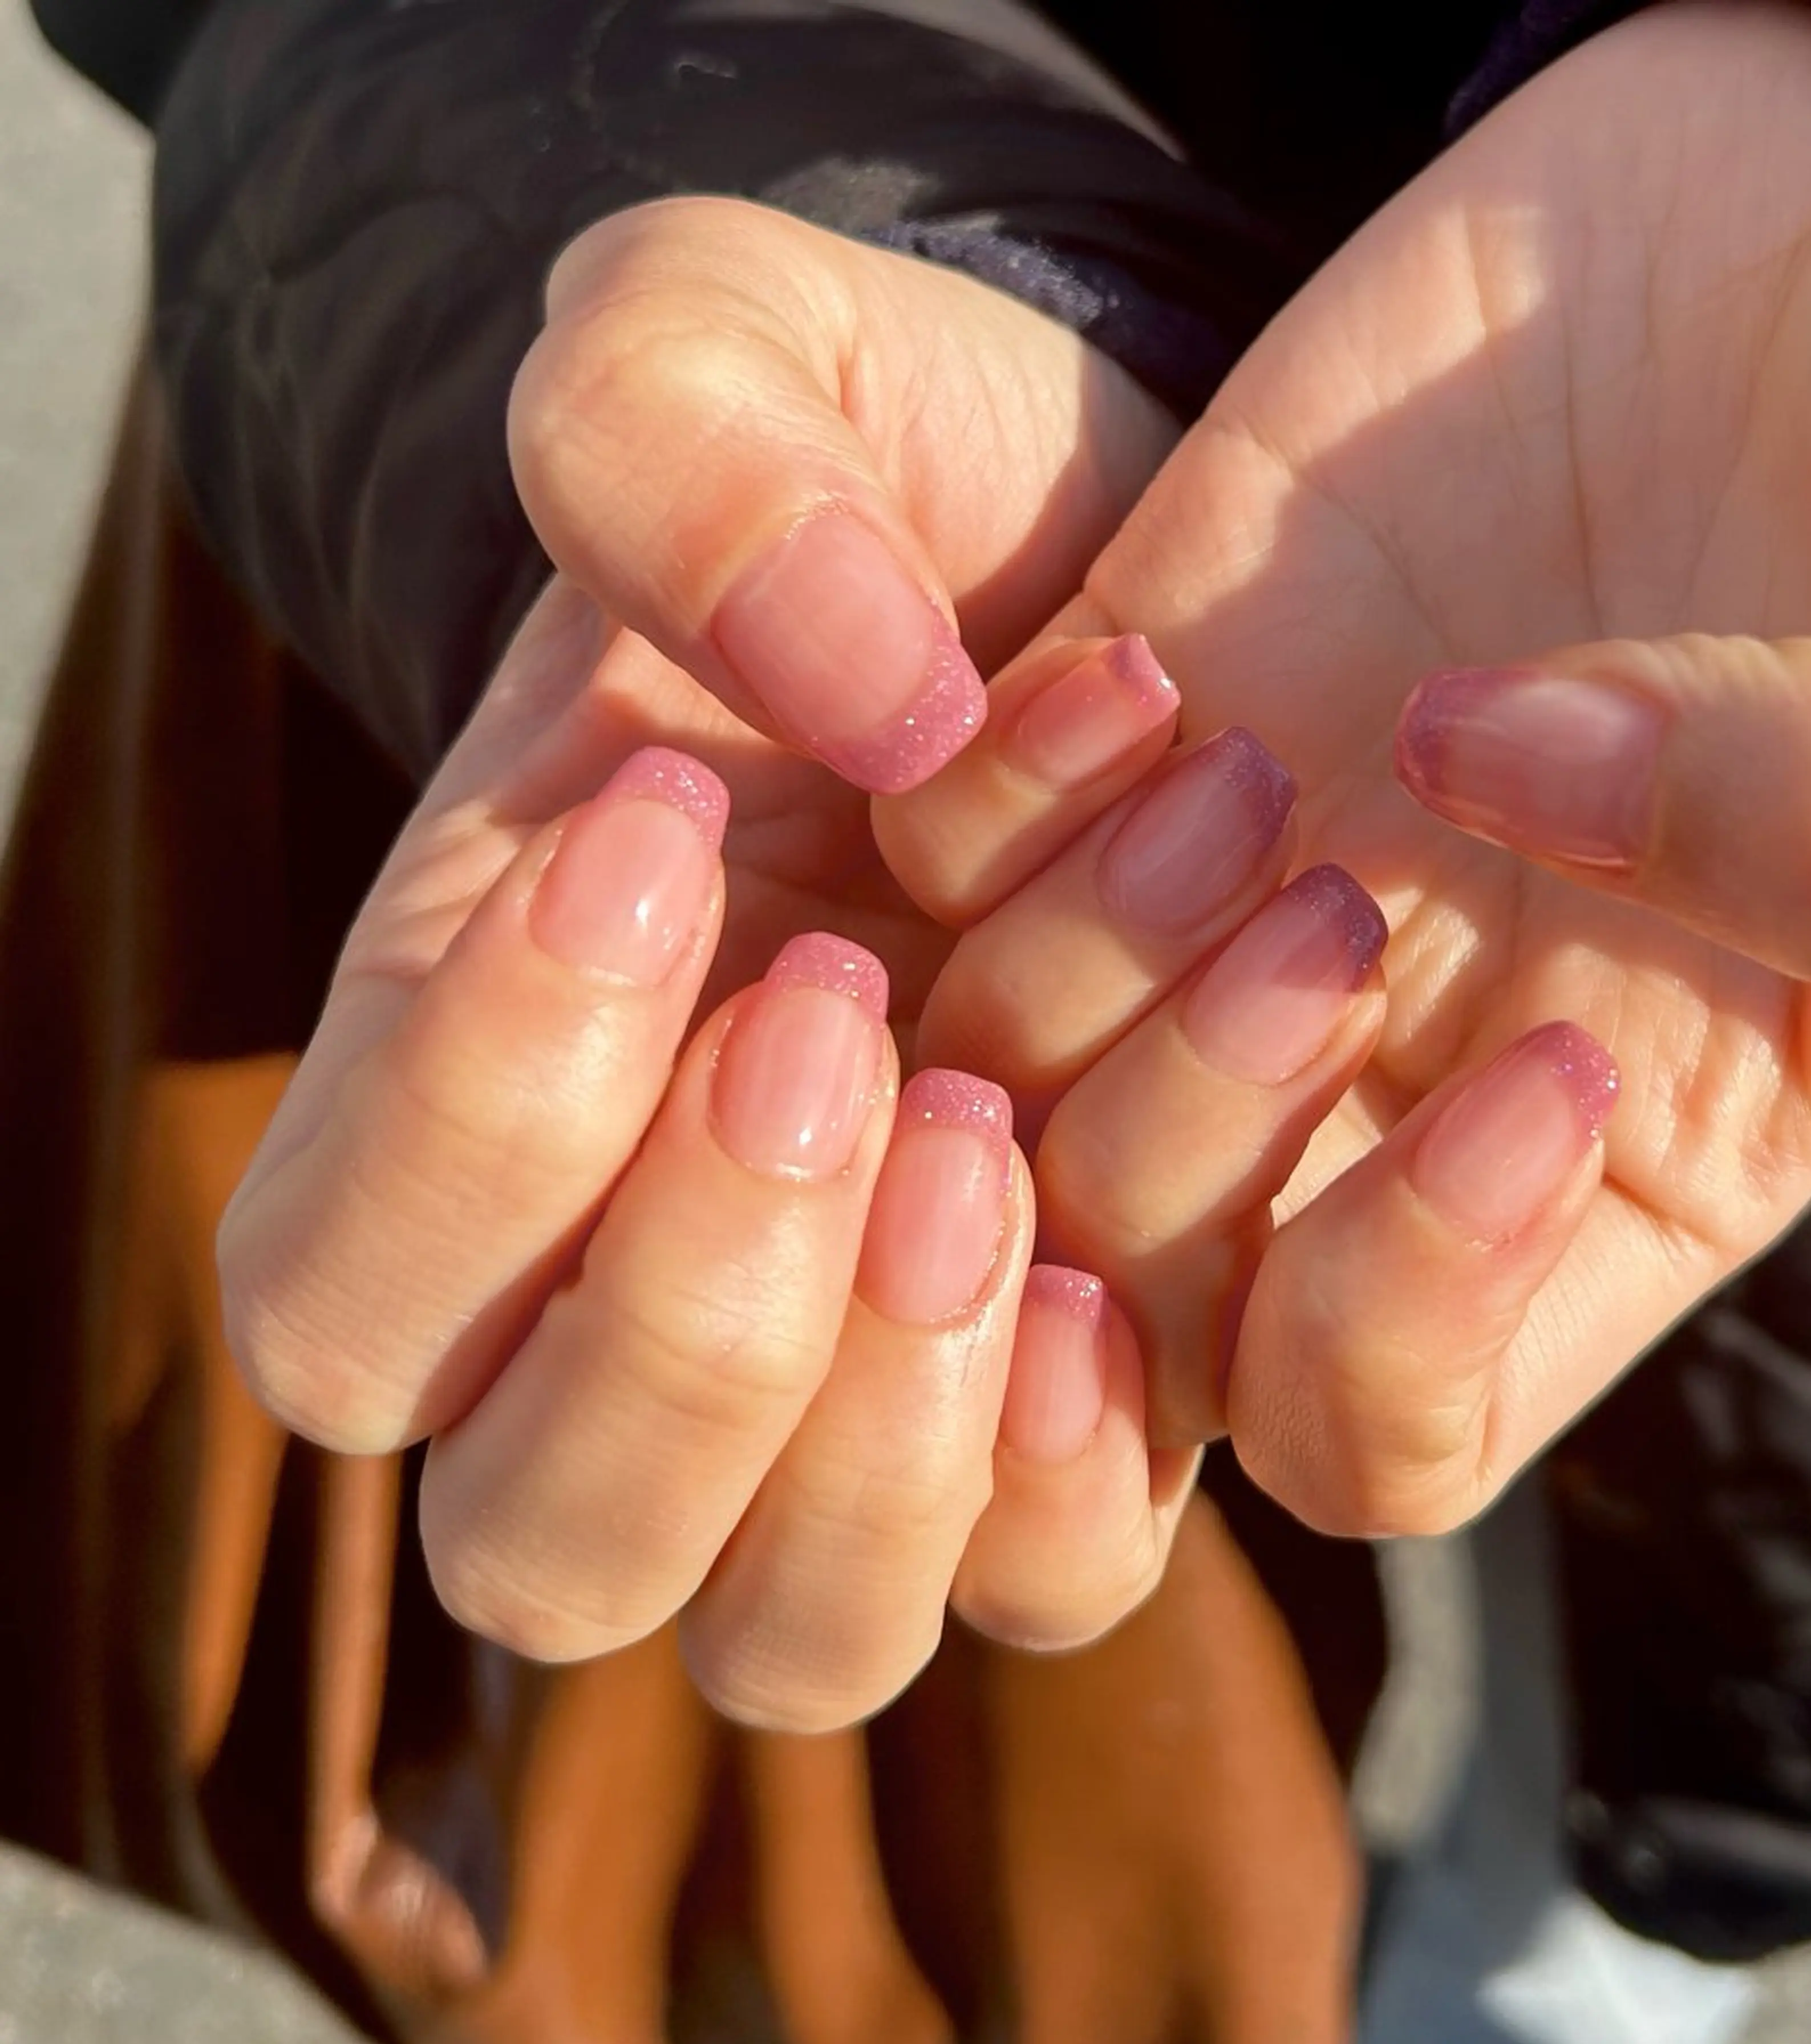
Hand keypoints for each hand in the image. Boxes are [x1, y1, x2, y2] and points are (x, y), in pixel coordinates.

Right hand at [218, 203, 1222, 1727]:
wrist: (1107, 584)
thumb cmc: (883, 493)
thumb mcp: (737, 356)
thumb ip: (673, 432)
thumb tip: (846, 695)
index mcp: (481, 1108)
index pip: (342, 1302)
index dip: (478, 1131)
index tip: (673, 849)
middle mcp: (646, 1303)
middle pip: (550, 1550)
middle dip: (698, 1323)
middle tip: (861, 1029)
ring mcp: (875, 1389)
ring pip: (803, 1635)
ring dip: (913, 1422)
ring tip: (1020, 1123)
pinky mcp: (1092, 1394)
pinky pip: (1060, 1568)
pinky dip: (1105, 1455)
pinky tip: (1182, 1242)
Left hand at [879, 0, 1810, 1525]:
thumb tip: (1505, 785)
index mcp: (1627, 1153)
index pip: (1386, 1430)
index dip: (1397, 1323)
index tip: (1539, 1064)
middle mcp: (1395, 1059)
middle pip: (1149, 1295)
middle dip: (1184, 1152)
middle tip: (1343, 901)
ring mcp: (1241, 886)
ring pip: (1005, 1090)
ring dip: (1070, 972)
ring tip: (1246, 760)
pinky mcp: (1137, 706)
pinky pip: (937, 862)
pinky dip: (983, 804)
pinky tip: (1144, 663)